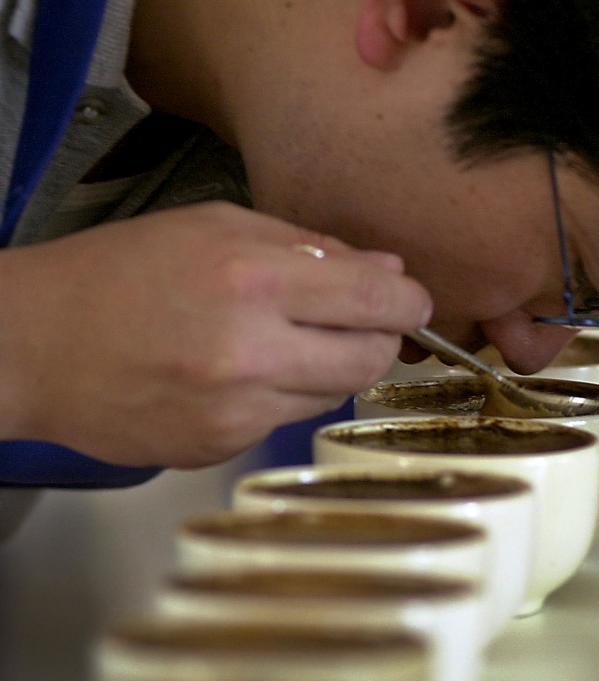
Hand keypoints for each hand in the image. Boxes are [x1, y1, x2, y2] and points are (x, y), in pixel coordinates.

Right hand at [0, 202, 431, 467]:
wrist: (31, 346)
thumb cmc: (119, 272)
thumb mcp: (213, 227)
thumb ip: (309, 247)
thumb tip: (386, 271)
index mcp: (252, 278)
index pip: (375, 299)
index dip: (409, 302)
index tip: (412, 302)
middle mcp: (251, 352)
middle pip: (371, 358)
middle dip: (378, 338)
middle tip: (354, 321)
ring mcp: (237, 411)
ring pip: (333, 394)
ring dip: (328, 367)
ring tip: (280, 341)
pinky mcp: (221, 449)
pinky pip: (285, 421)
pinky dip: (281, 396)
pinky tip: (238, 374)